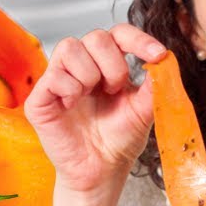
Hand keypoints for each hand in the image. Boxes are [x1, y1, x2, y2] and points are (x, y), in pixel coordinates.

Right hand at [23, 24, 165, 194]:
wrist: (103, 171)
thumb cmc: (119, 140)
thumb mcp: (145, 109)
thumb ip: (155, 83)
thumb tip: (164, 59)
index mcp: (107, 65)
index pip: (119, 34)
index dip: (138, 39)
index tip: (156, 55)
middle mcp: (82, 67)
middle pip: (95, 37)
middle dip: (112, 63)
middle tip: (115, 89)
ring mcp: (59, 80)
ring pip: (70, 47)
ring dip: (89, 73)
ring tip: (92, 97)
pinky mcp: (40, 98)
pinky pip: (53, 75)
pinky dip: (69, 89)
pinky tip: (73, 106)